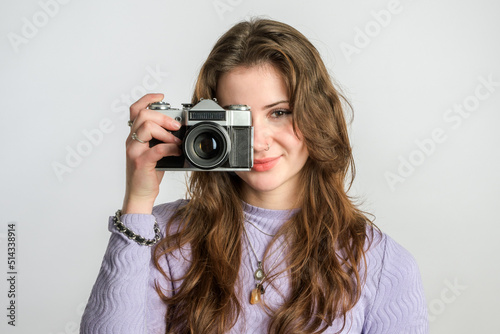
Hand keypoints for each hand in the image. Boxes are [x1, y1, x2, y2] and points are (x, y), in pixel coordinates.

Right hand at [121, 93, 181, 213]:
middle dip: (163, 116)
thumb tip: (179, 128)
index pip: (135, 110)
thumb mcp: (154, 151)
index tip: (161, 96)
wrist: (140, 194)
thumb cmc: (148, 172)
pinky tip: (177, 151)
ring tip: (176, 140)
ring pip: (146, 127)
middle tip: (176, 126)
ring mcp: (134, 151)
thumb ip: (161, 138)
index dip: (147, 99)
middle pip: (143, 115)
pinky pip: (156, 149)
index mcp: (134, 135)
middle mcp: (131, 140)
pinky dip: (170, 148)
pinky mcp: (141, 162)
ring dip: (166, 132)